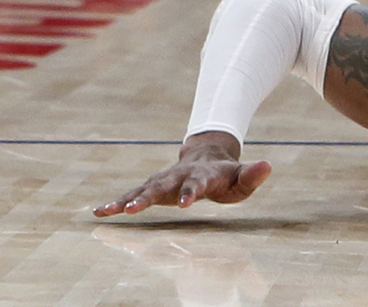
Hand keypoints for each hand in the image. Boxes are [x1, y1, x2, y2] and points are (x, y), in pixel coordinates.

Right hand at [94, 132, 271, 216]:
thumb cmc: (227, 174)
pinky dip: (117, 201)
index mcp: (201, 176)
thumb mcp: (243, 176)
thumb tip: (268, 166)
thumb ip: (253, 174)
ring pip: (141, 189)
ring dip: (125, 200)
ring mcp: (163, 180)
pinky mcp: (152, 186)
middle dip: (146, 197)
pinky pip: (132, 194)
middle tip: (131, 209)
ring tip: (107, 211)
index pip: (196, 185)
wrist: (207, 156)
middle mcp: (178, 176)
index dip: (190, 192)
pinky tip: (99, 211)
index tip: (184, 203)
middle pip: (161, 186)